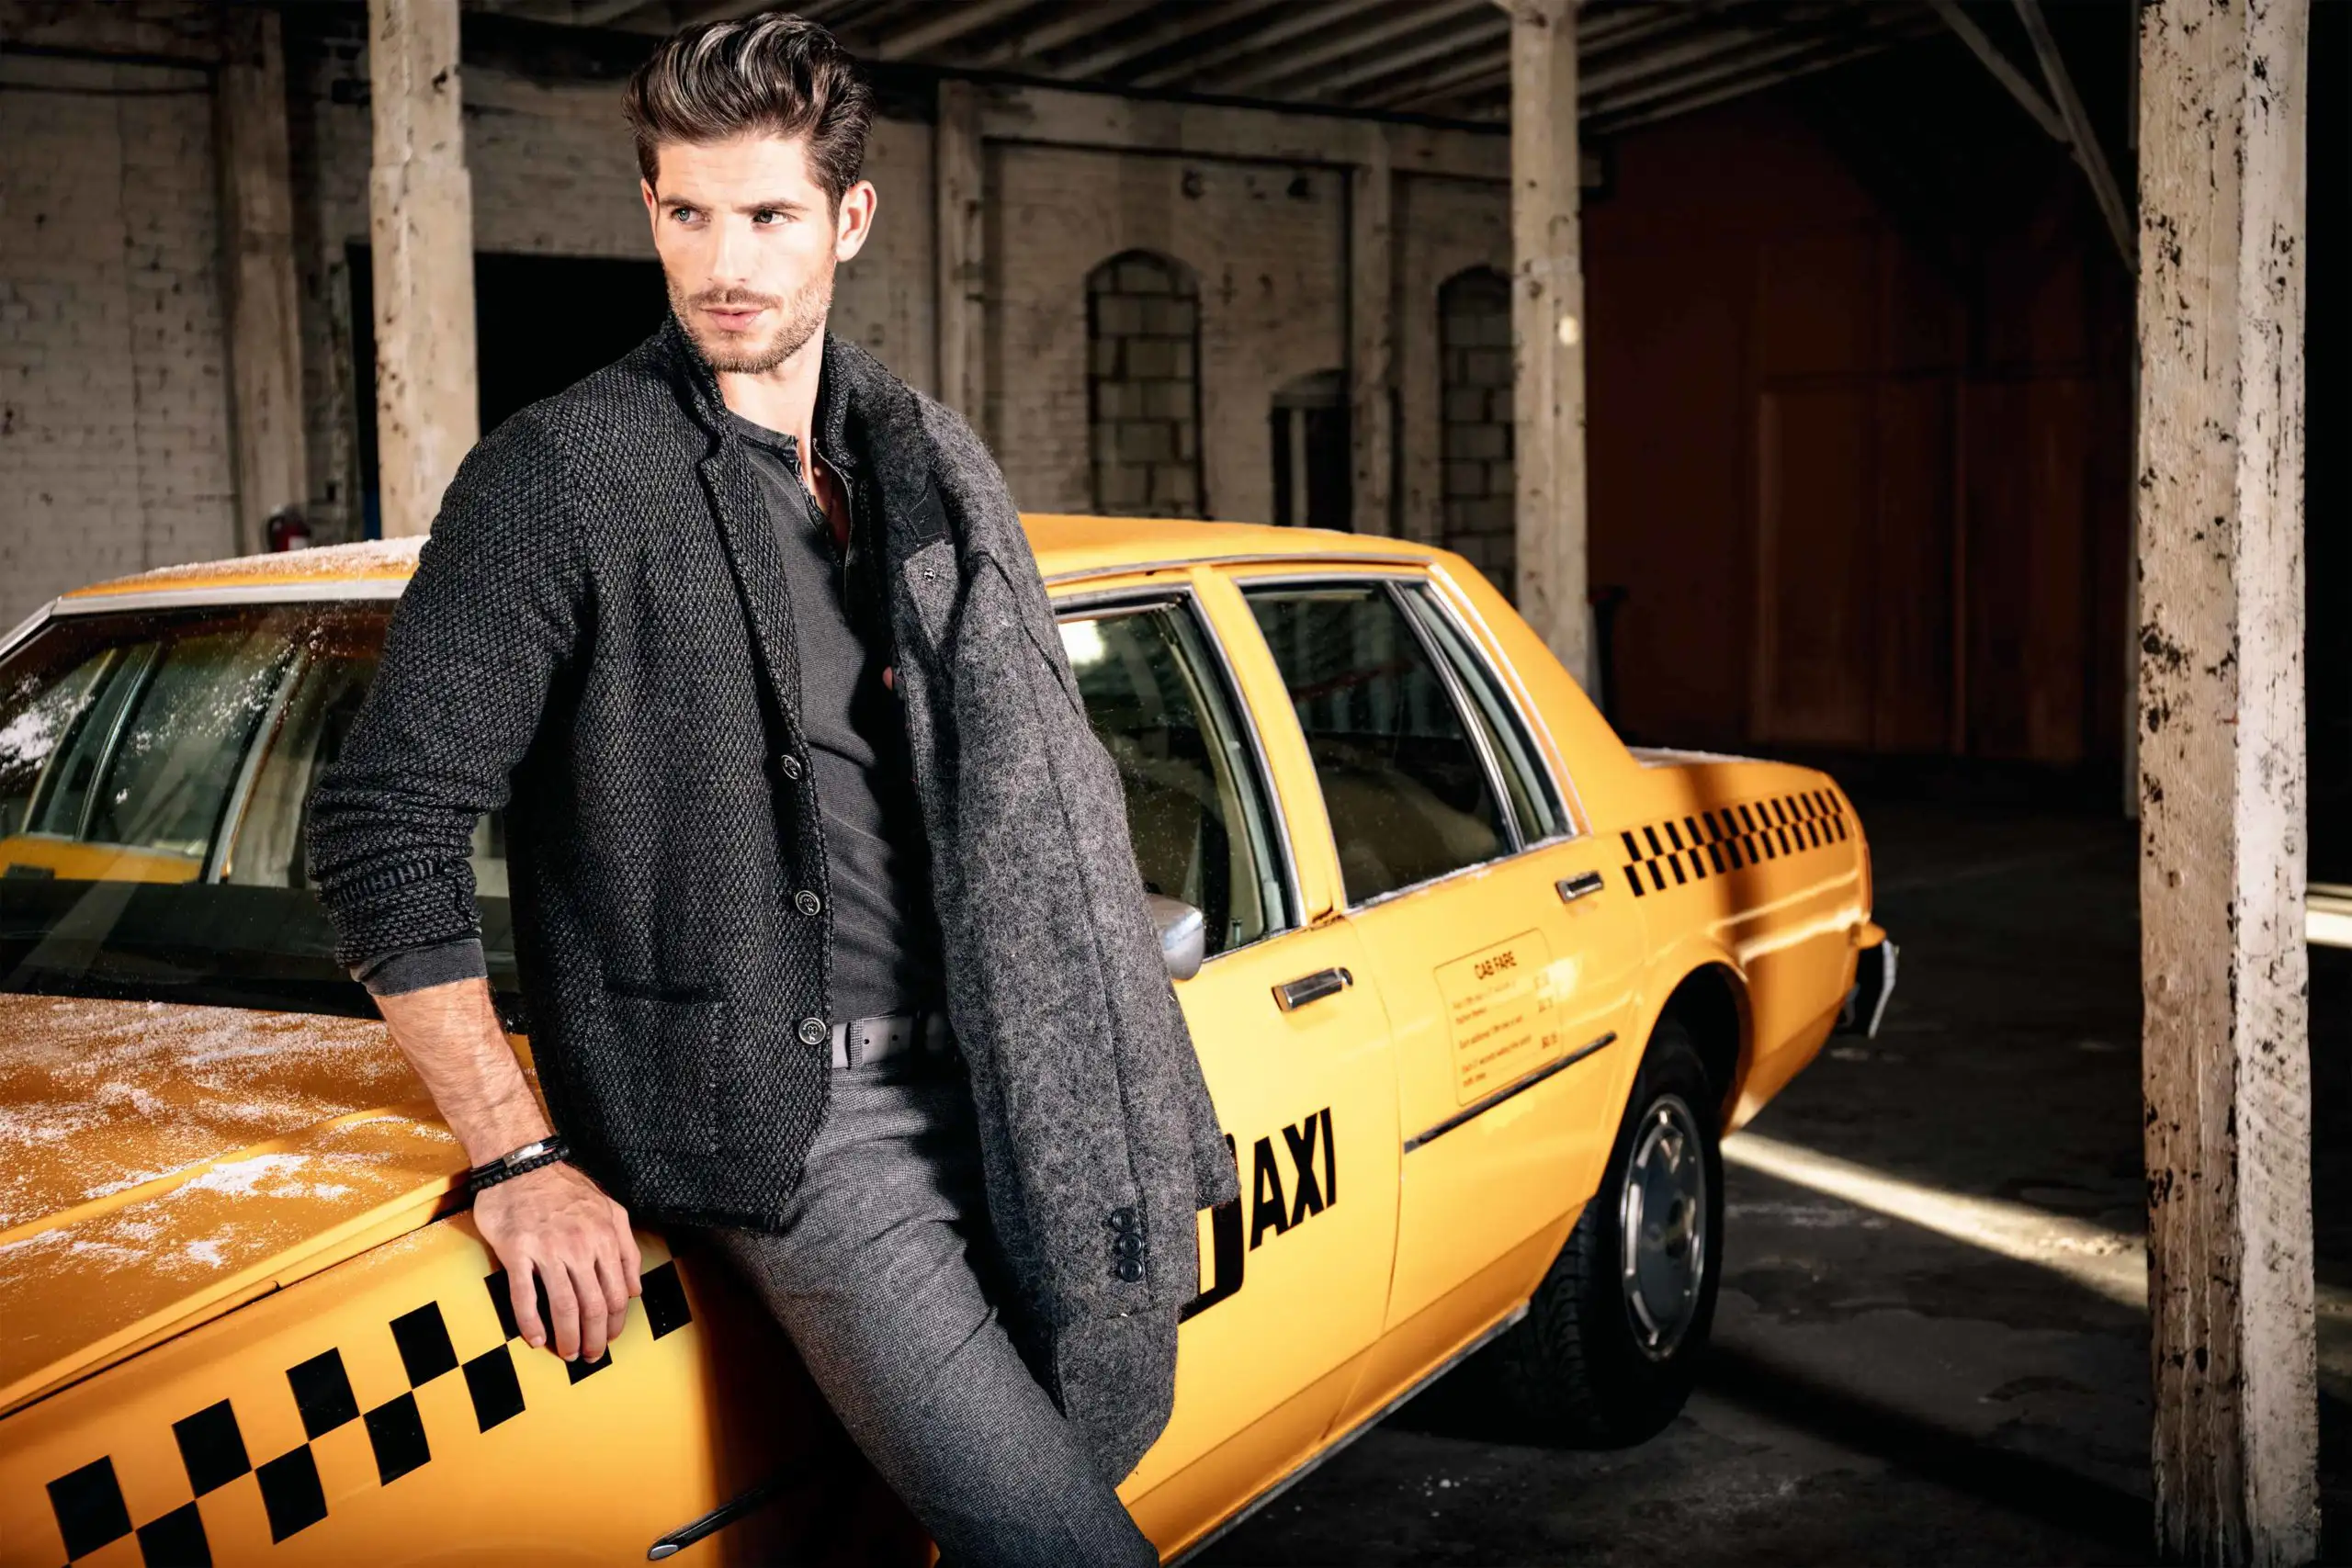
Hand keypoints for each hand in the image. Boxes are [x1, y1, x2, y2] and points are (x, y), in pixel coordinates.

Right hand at [473, 1162, 641, 1362]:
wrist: (522, 1164)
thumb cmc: (565, 1187)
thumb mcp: (610, 1209)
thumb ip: (626, 1248)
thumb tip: (635, 1289)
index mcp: (606, 1237)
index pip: (616, 1293)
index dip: (615, 1323)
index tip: (609, 1338)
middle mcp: (580, 1246)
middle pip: (593, 1305)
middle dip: (593, 1337)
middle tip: (588, 1356)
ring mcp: (547, 1250)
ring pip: (563, 1306)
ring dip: (566, 1336)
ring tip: (565, 1353)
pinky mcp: (517, 1252)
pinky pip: (524, 1296)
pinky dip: (530, 1322)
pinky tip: (535, 1339)